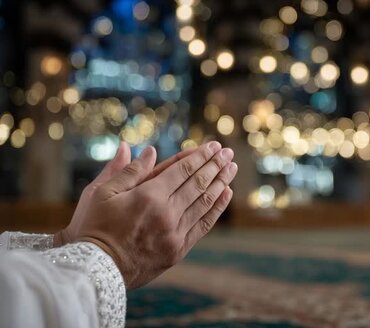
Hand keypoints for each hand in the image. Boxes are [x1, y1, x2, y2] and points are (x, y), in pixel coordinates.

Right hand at [62, 142, 237, 288]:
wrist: (94, 269)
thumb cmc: (94, 228)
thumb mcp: (101, 193)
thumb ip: (128, 171)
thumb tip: (147, 150)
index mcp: (148, 196)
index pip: (182, 170)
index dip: (200, 156)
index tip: (214, 146)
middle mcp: (166, 213)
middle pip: (198, 183)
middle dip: (215, 165)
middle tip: (228, 153)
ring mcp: (174, 233)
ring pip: (205, 202)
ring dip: (221, 182)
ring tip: (231, 168)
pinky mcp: (178, 250)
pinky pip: (203, 224)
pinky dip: (217, 207)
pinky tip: (226, 193)